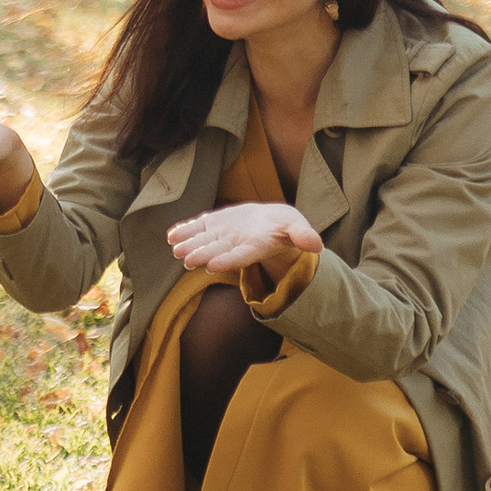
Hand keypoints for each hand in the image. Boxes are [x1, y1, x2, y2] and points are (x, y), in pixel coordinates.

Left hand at [166, 200, 323, 279]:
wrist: (268, 223)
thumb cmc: (284, 226)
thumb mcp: (296, 226)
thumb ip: (303, 235)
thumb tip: (318, 245)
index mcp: (255, 247)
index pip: (241, 257)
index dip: (227, 261)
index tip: (213, 266)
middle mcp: (235, 245)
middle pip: (218, 252)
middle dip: (203, 256)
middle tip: (187, 260)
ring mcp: (222, 236)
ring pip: (204, 242)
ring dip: (189, 245)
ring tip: (175, 247)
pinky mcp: (213, 225)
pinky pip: (197, 228)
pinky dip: (185, 230)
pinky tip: (172, 234)